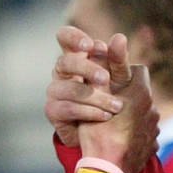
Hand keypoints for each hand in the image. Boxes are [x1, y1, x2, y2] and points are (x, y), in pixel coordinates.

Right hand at [45, 25, 127, 146]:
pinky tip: (105, 115)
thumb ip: (118, 61)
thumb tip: (119, 38)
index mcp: (76, 56)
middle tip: (106, 78)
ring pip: (69, 88)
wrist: (102, 134)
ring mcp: (55, 91)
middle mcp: (62, 71)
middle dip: (87, 68)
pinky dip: (89, 111)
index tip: (91, 46)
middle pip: (65, 61)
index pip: (65, 37)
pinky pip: (68, 108)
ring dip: (95, 96)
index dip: (74, 37)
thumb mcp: (118, 80)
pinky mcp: (53, 110)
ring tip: (117, 106)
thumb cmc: (108, 99)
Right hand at [79, 62, 157, 172]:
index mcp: (142, 93)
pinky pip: (144, 133)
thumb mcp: (97, 93)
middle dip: (128, 94)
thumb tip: (114, 38)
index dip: (124, 73)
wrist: (107, 170)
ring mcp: (154, 128)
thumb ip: (106, 66)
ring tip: (114, 122)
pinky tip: (120, 138)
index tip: (110, 81)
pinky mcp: (152, 145)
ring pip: (143, 113)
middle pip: (141, 93)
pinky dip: (134, 133)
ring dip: (132, 114)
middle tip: (109, 102)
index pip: (139, 70)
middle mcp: (153, 108)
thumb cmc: (98, 130)